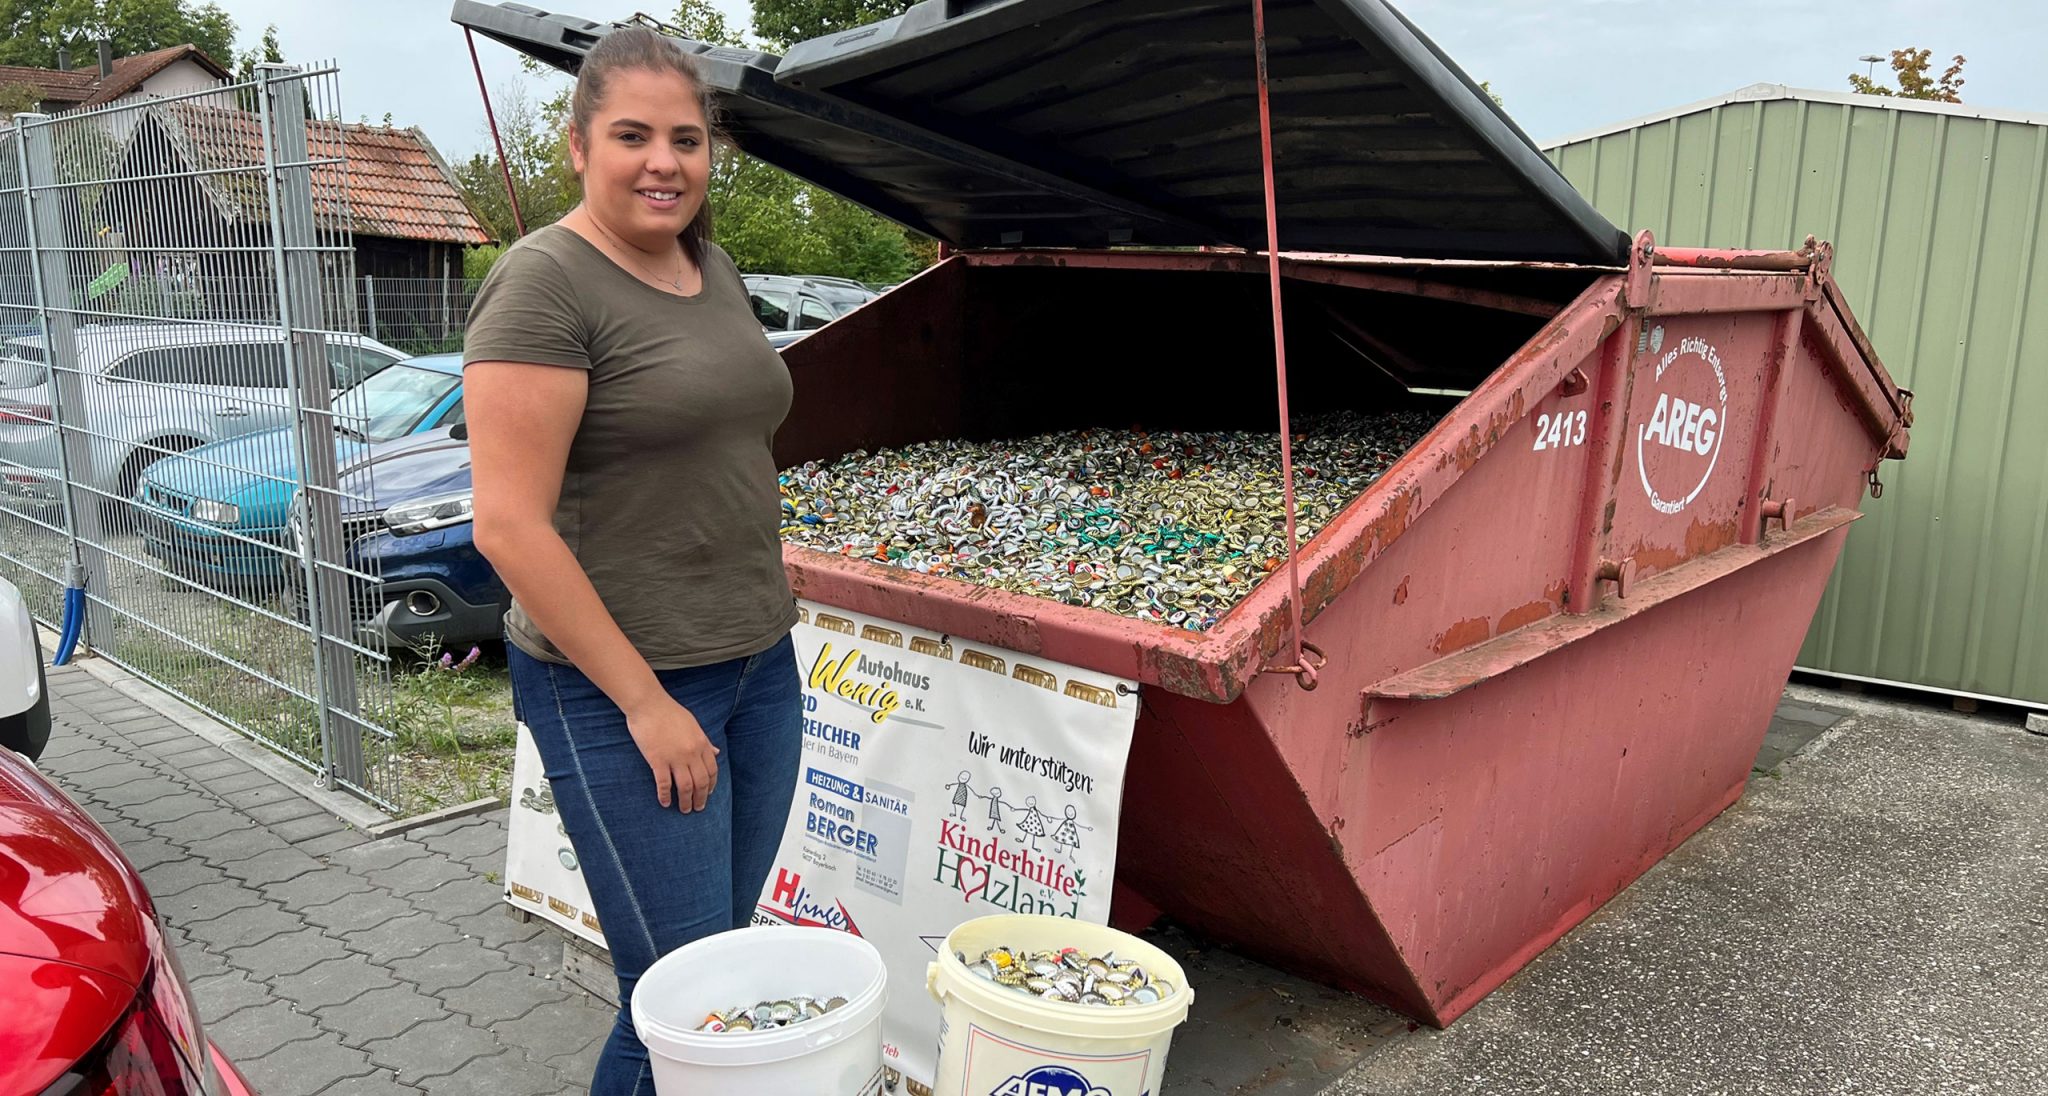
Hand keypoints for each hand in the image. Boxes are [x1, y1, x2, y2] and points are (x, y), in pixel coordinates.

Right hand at [624, 696, 719, 810]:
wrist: (648, 704)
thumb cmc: (669, 712)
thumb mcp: (693, 725)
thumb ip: (705, 741)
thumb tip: (717, 752)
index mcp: (701, 743)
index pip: (712, 770)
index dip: (711, 785)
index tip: (707, 794)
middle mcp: (691, 753)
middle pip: (701, 782)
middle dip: (701, 798)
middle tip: (698, 808)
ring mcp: (675, 758)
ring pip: (685, 786)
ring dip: (686, 801)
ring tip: (684, 810)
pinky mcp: (657, 760)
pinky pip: (664, 784)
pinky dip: (665, 796)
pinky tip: (665, 803)